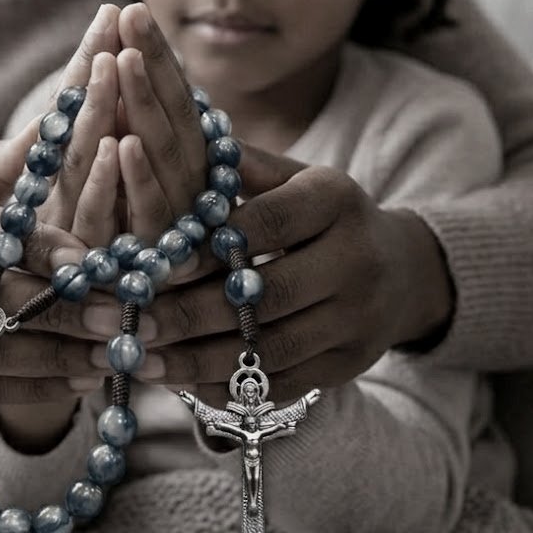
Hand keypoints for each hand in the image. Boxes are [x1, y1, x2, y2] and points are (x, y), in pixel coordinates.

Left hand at [130, 143, 452, 404]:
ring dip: (199, 361)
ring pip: (272, 349)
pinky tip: (182, 384)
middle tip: (132, 325)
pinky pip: (285, 384)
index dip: (209, 248)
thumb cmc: (320, 214)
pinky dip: (230, 387)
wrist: (401, 268)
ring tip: (143, 361)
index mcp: (336, 200)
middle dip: (191, 315)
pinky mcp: (352, 363)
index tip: (154, 267)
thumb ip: (240, 168)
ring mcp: (359, 318)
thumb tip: (180, 145)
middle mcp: (357, 260)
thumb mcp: (292, 177)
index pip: (267, 225)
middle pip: (268, 296)